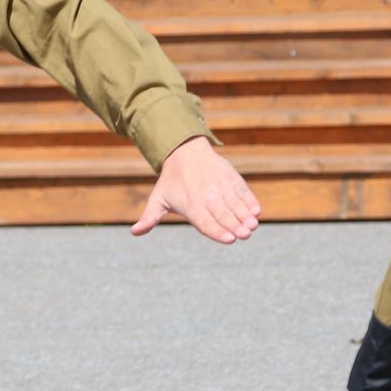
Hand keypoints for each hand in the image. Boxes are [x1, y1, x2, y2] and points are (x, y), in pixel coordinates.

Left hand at [130, 137, 261, 243]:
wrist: (185, 150)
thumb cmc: (172, 181)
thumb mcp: (158, 197)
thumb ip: (150, 217)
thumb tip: (134, 232)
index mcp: (190, 204)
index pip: (204, 221)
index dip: (217, 231)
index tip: (229, 240)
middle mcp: (206, 196)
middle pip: (222, 214)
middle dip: (234, 225)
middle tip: (244, 235)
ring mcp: (220, 186)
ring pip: (234, 204)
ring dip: (245, 216)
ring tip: (253, 226)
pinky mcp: (232, 179)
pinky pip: (242, 191)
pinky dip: (249, 201)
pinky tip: (256, 211)